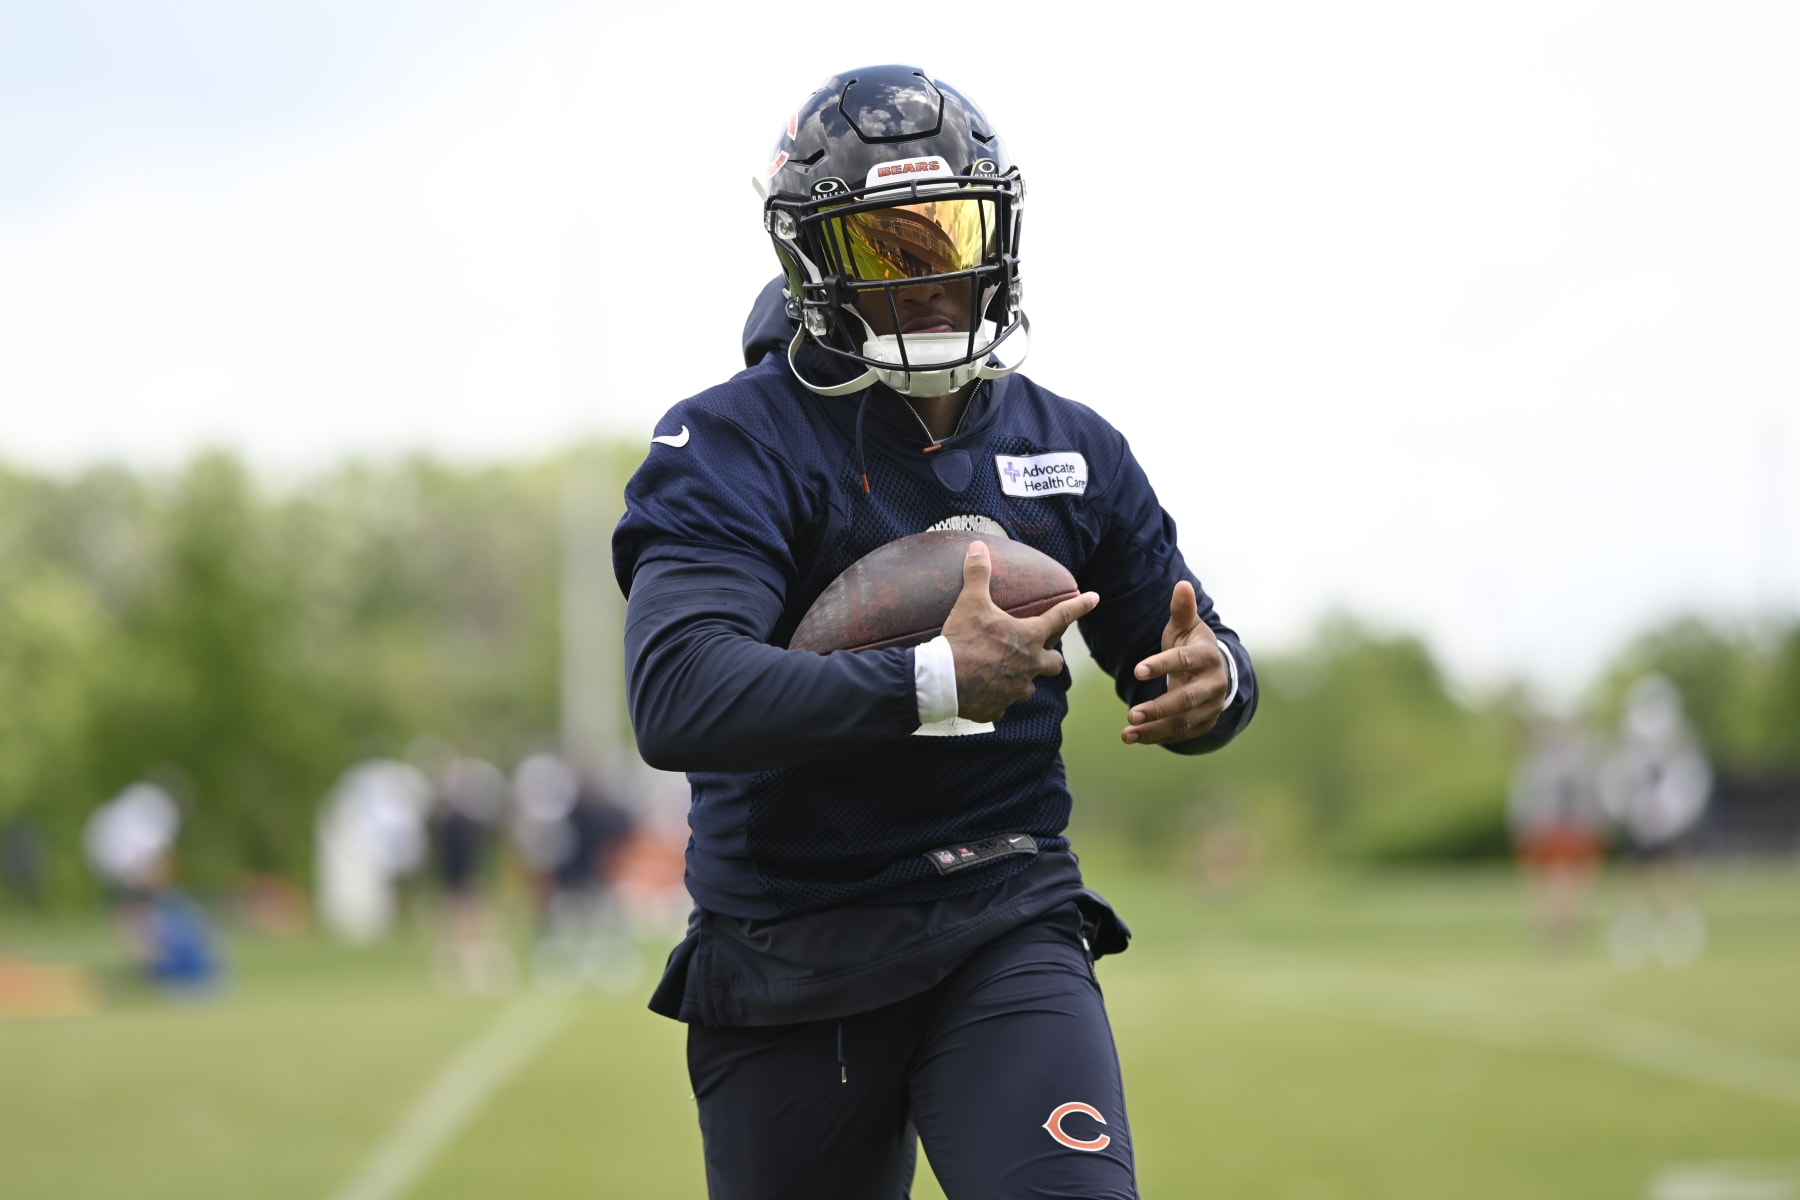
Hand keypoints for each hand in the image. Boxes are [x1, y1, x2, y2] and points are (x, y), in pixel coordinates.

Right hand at [943, 541, 1099, 723]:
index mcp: (1029, 638)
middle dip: (1051, 657)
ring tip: (1004, 672)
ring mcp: (1015, 690)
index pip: (1062, 617)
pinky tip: (983, 691)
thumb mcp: (971, 602)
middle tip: (1040, 652)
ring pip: (1028, 686)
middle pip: (1054, 664)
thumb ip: (978, 575)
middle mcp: (1029, 667)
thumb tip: (978, 548)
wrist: (942, 680)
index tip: (1094, 598)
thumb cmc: (962, 640)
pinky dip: (995, 697)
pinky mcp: (997, 708)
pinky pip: (1002, 703)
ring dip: (1021, 678)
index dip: (1080, 606)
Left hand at [1122, 580, 1230, 745]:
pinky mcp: (1205, 723)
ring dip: (1155, 729)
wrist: (1218, 671)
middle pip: (1187, 698)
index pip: (1184, 660)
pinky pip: (1181, 734)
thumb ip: (1181, 610)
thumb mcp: (1186, 627)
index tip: (1137, 670)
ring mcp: (1212, 706)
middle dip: (1159, 708)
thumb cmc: (1193, 645)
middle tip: (1131, 714)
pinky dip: (1157, 737)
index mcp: (1207, 656)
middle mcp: (1214, 683)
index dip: (1162, 665)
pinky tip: (1133, 738)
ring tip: (1127, 733)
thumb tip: (1182, 585)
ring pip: (1184, 721)